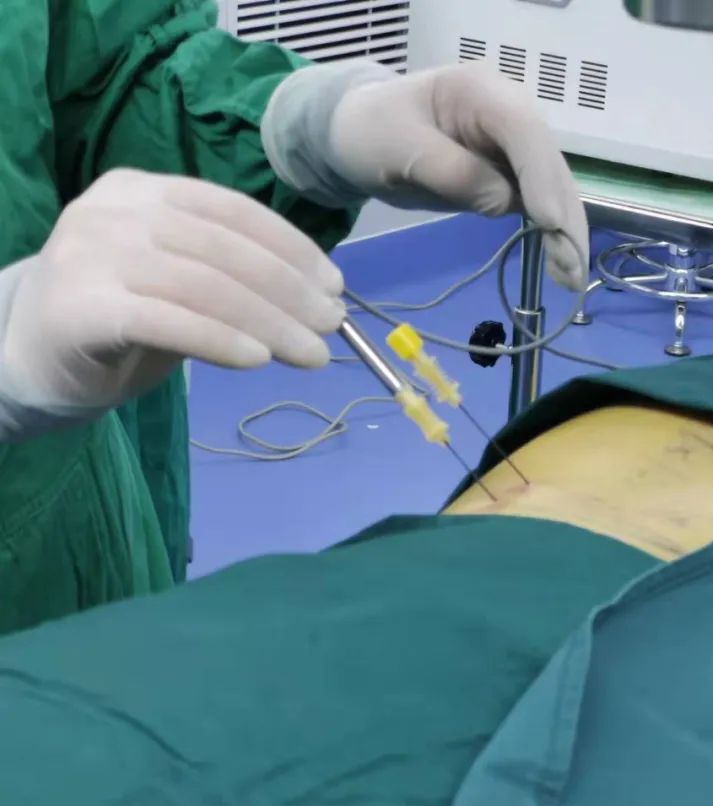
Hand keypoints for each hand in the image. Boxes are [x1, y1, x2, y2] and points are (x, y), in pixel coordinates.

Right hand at [0, 169, 345, 429]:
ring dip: (270, 323)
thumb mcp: (177, 281)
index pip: (234, 211)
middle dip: (290, 291)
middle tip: (332, 326)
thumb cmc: (117, 317)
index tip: (334, 286)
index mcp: (143, 190)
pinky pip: (168, 321)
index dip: (293, 249)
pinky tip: (259, 360)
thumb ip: (231, 275)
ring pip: (204, 285)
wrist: (24, 355)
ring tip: (311, 353)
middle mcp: (114, 211)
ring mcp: (91, 254)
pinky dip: (222, 340)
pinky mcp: (81, 307)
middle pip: (225, 249)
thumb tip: (316, 297)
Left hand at [262, 62, 589, 289]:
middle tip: (572, 267)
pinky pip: (541, 202)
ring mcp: (515, 143)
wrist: (361, 133)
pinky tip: (562, 266)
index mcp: (478, 90)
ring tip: (571, 276)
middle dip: (564, 214)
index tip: (549, 222)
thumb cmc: (372, 132)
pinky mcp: (513, 172)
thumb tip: (505, 202)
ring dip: (567, 231)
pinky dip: (553, 233)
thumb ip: (451, 172)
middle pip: (549, 162)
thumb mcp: (399, 149)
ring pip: (554, 186)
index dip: (540, 175)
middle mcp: (510, 110)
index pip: (522, 129)